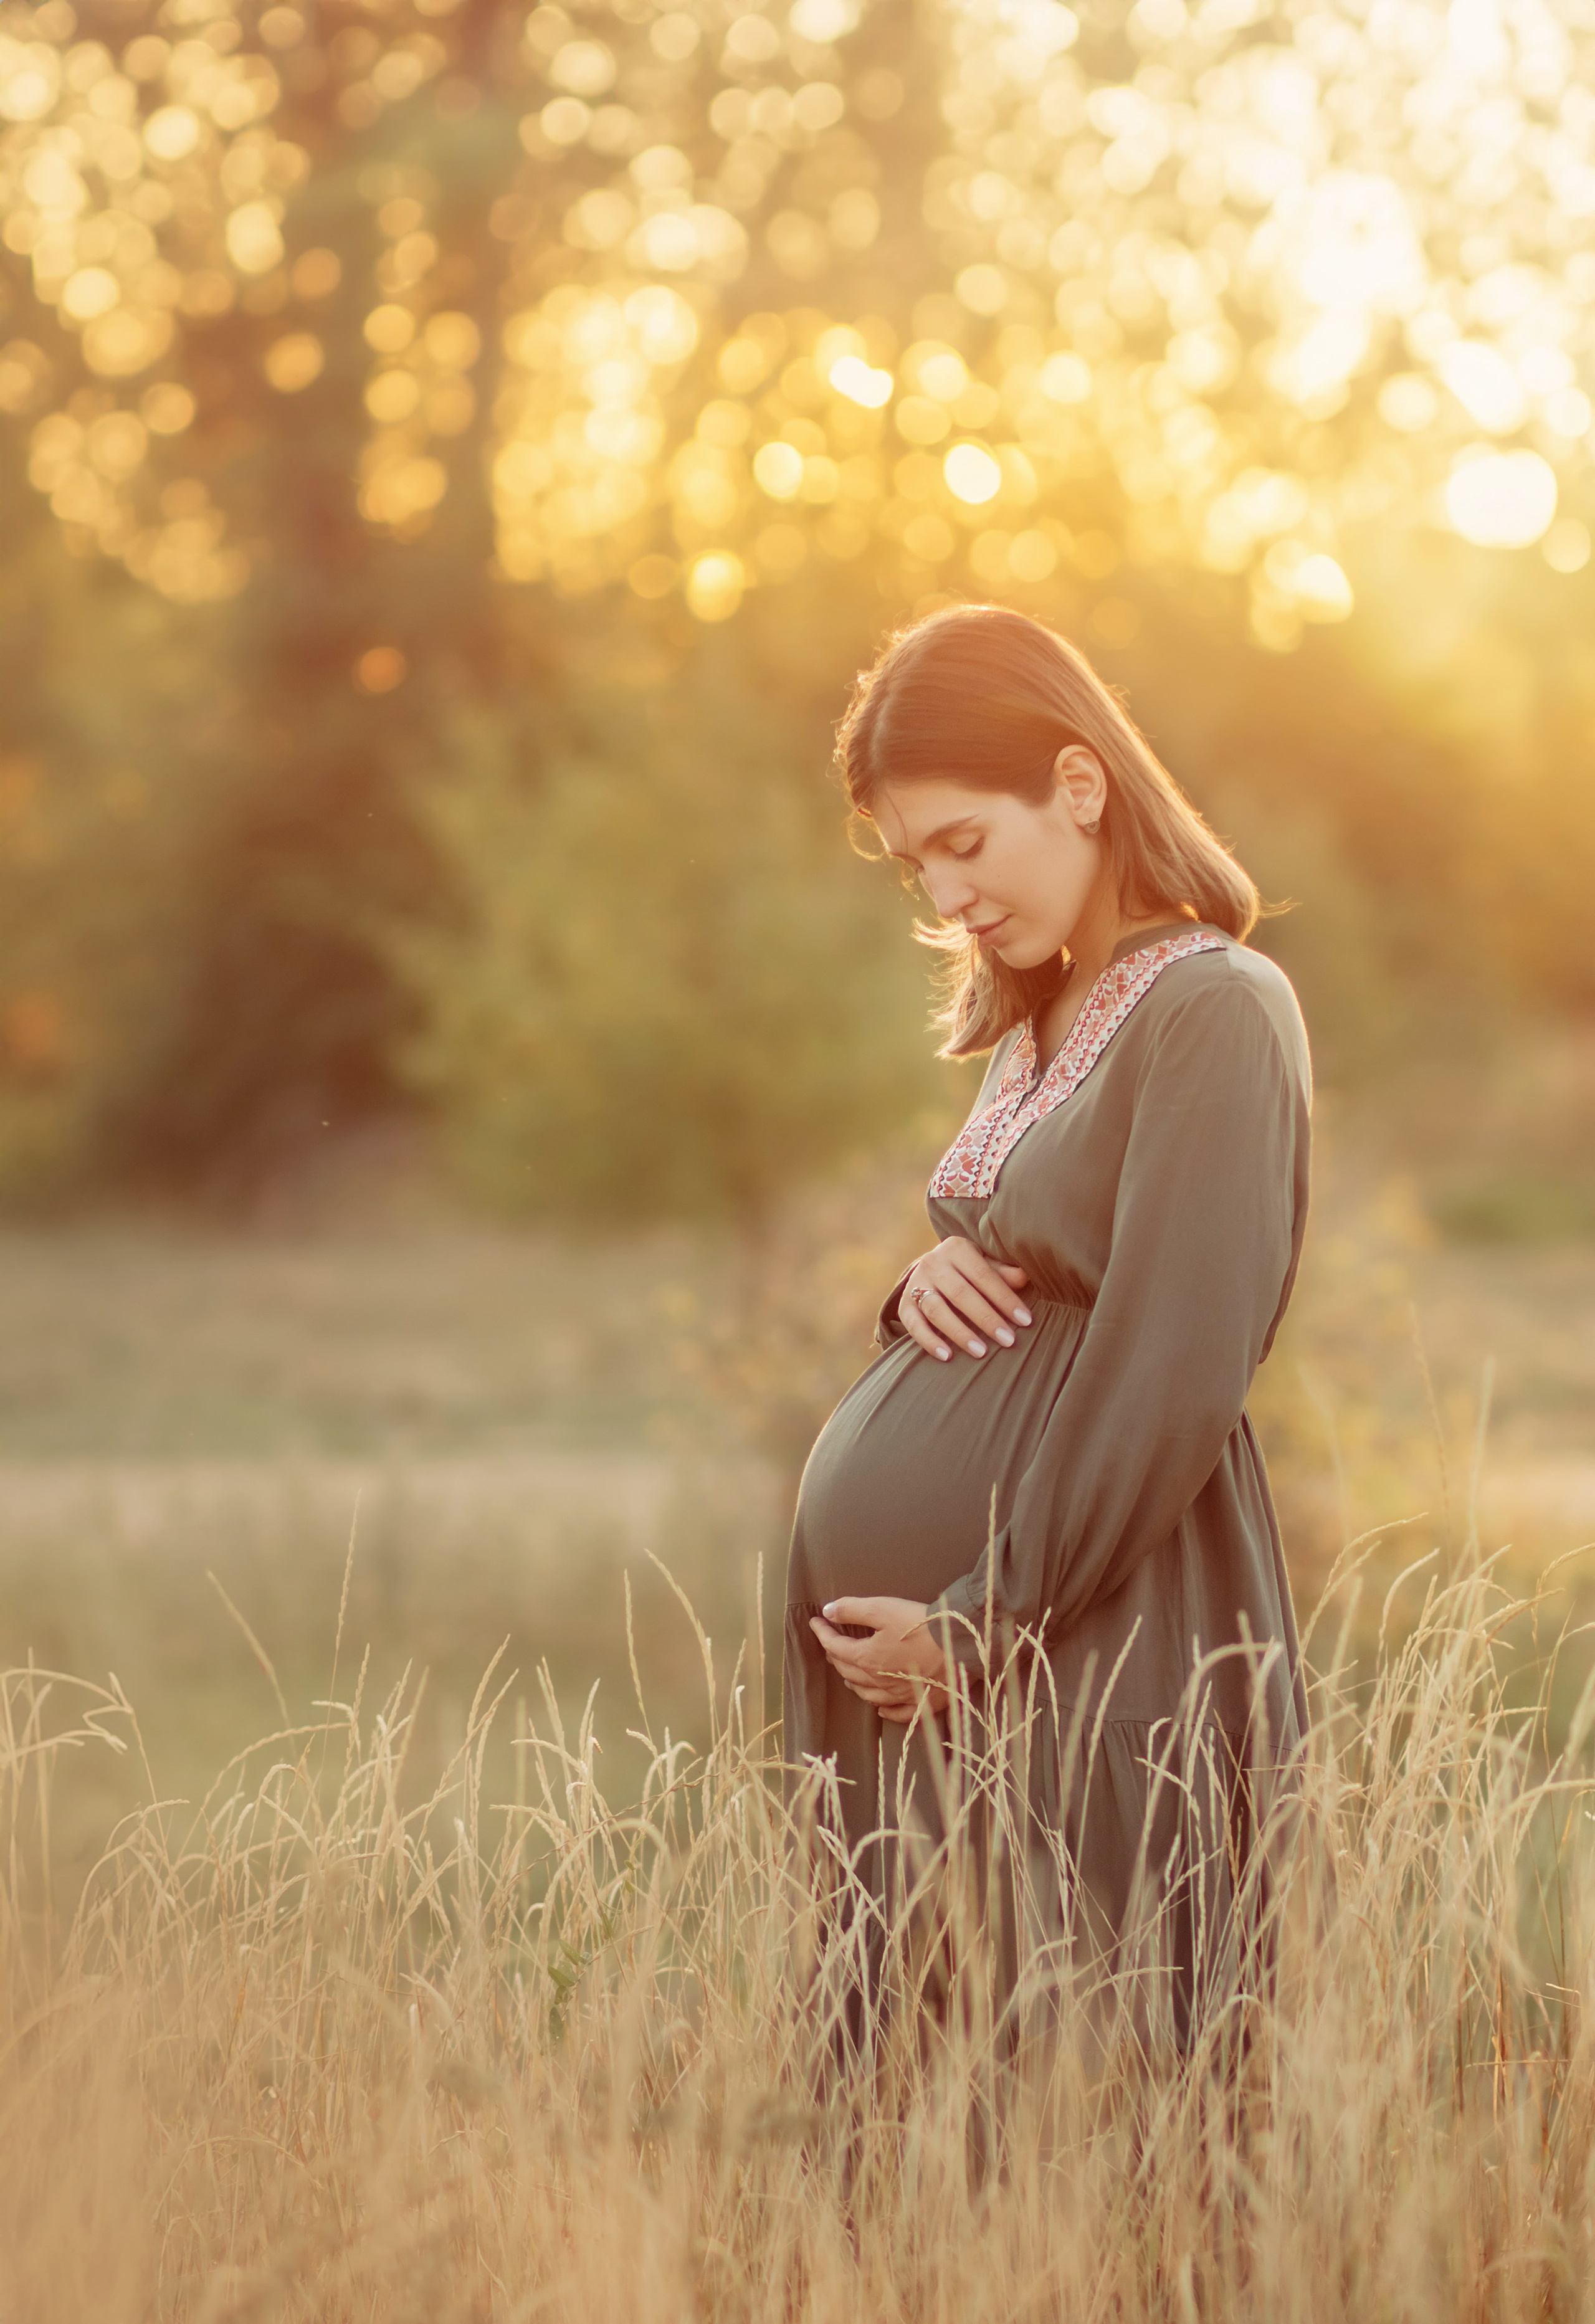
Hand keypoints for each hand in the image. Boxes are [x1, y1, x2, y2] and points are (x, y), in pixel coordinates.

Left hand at [809, 1596, 951, 1725]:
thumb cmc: (920, 1625)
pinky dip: (884, 1711)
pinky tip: (880, 1709)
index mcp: (867, 1658)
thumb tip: (826, 1612)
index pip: (836, 1647)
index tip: (815, 1622)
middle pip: (849, 1671)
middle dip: (836, 1657)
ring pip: (868, 1694)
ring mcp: (900, 1696)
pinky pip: (897, 1713)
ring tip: (848, 1676)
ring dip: (854, 1683)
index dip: (823, 1633)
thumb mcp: (883, 1609)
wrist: (960, 1646)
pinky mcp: (921, 1704)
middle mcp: (878, 1681)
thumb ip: (852, 1610)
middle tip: (831, 1646)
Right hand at [899, 1237, 1031, 1362]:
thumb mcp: (984, 1264)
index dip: (1005, 1299)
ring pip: (937, 1310)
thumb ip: (1002, 1272)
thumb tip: (1024, 1278)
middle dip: (986, 1319)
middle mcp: (933, 1263)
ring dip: (959, 1333)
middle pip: (961, 1294)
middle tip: (1008, 1340)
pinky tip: (947, 1356)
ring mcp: (916, 1283)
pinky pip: (914, 1325)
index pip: (984, 1276)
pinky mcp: (904, 1304)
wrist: (931, 1270)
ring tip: (981, 1352)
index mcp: (956, 1249)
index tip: (1024, 1320)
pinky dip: (929, 1341)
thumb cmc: (969, 1271)